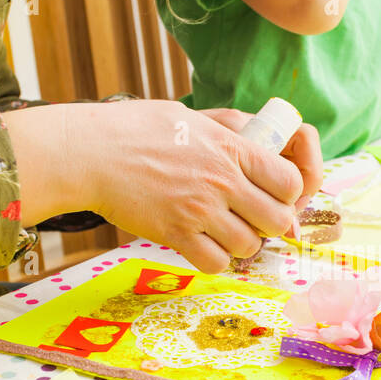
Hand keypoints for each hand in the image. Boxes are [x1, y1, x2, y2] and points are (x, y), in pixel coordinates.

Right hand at [9, 100, 315, 272]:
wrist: (90, 153)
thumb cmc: (136, 129)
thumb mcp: (192, 116)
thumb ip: (229, 129)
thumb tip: (260, 136)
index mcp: (231, 148)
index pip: (290, 181)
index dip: (288, 193)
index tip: (272, 194)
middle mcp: (222, 180)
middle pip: (277, 219)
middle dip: (269, 223)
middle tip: (251, 218)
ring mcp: (199, 210)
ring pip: (249, 245)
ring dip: (241, 243)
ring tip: (223, 232)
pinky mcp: (175, 234)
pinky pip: (216, 262)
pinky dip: (214, 259)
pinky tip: (201, 245)